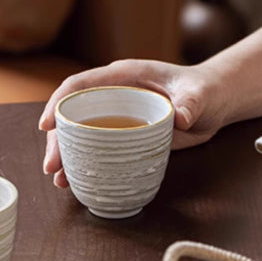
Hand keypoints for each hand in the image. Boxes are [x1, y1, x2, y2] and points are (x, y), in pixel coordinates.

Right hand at [38, 59, 226, 187]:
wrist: (215, 103)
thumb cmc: (205, 91)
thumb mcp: (199, 95)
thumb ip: (191, 102)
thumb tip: (180, 117)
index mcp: (123, 77)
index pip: (80, 86)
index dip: (58, 103)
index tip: (46, 124)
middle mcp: (113, 96)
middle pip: (73, 115)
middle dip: (57, 140)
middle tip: (52, 167)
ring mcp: (116, 117)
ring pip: (80, 135)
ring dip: (66, 156)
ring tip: (59, 181)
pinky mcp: (123, 136)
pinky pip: (96, 149)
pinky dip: (84, 165)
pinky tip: (76, 183)